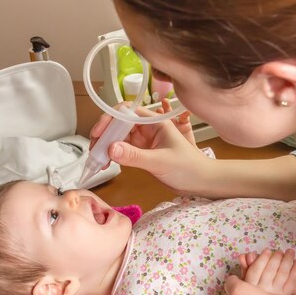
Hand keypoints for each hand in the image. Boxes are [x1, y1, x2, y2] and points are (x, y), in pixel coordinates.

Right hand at [89, 105, 210, 193]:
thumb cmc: (188, 167)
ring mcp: (144, 140)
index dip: (110, 119)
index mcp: (155, 122)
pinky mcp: (142, 153)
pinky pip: (122, 150)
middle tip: (94, 149)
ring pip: (118, 137)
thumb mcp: (160, 161)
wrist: (201, 182)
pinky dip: (112, 155)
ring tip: (97, 159)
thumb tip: (111, 148)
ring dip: (106, 145)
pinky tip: (106, 163)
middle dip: (104, 134)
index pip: (126, 112)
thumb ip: (135, 155)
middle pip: (119, 124)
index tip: (98, 133)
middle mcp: (147, 128)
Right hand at [238, 248, 295, 293]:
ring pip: (282, 275)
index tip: (267, 250)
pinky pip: (292, 282)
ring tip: (290, 252)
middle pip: (270, 271)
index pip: (254, 271)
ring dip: (287, 261)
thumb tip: (243, 256)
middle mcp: (263, 292)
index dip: (261, 260)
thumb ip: (245, 269)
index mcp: (251, 287)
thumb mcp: (246, 282)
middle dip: (276, 258)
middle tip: (279, 251)